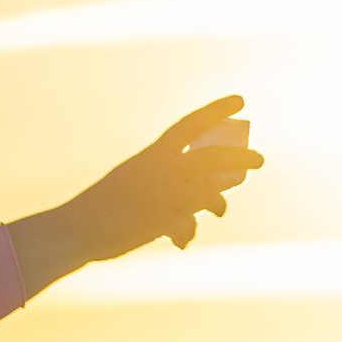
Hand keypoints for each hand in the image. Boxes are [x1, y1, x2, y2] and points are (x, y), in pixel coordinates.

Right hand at [70, 94, 262, 259]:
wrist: (80, 227)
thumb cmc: (105, 205)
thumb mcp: (134, 180)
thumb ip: (167, 183)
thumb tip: (197, 200)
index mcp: (154, 154)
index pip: (191, 125)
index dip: (217, 111)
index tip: (241, 100)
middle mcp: (164, 170)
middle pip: (214, 159)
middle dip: (241, 159)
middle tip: (260, 160)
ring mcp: (166, 196)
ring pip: (209, 196)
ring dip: (220, 204)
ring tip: (221, 211)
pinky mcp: (164, 222)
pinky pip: (189, 227)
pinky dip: (187, 235)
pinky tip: (179, 242)